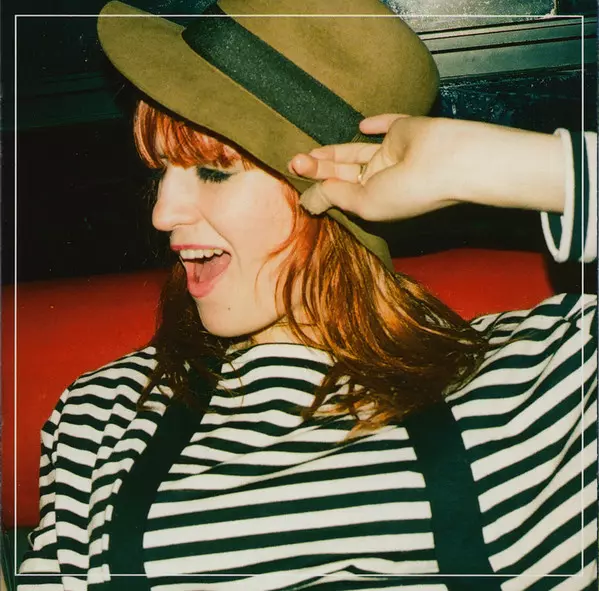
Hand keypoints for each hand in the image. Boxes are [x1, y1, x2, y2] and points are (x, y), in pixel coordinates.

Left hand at [289, 114, 565, 219]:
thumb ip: (332, 196)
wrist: (448, 162)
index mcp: (376, 201)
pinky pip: (389, 124)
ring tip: (305, 154)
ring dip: (333, 152)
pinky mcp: (407, 130)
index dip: (321, 191)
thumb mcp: (362, 201)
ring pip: (357, 151)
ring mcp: (395, 154)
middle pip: (345, 173)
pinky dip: (376, 124)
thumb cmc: (407, 191)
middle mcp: (384, 180)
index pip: (343, 195)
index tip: (298, 187)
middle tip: (293, 163)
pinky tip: (361, 124)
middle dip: (319, 170)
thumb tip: (306, 203)